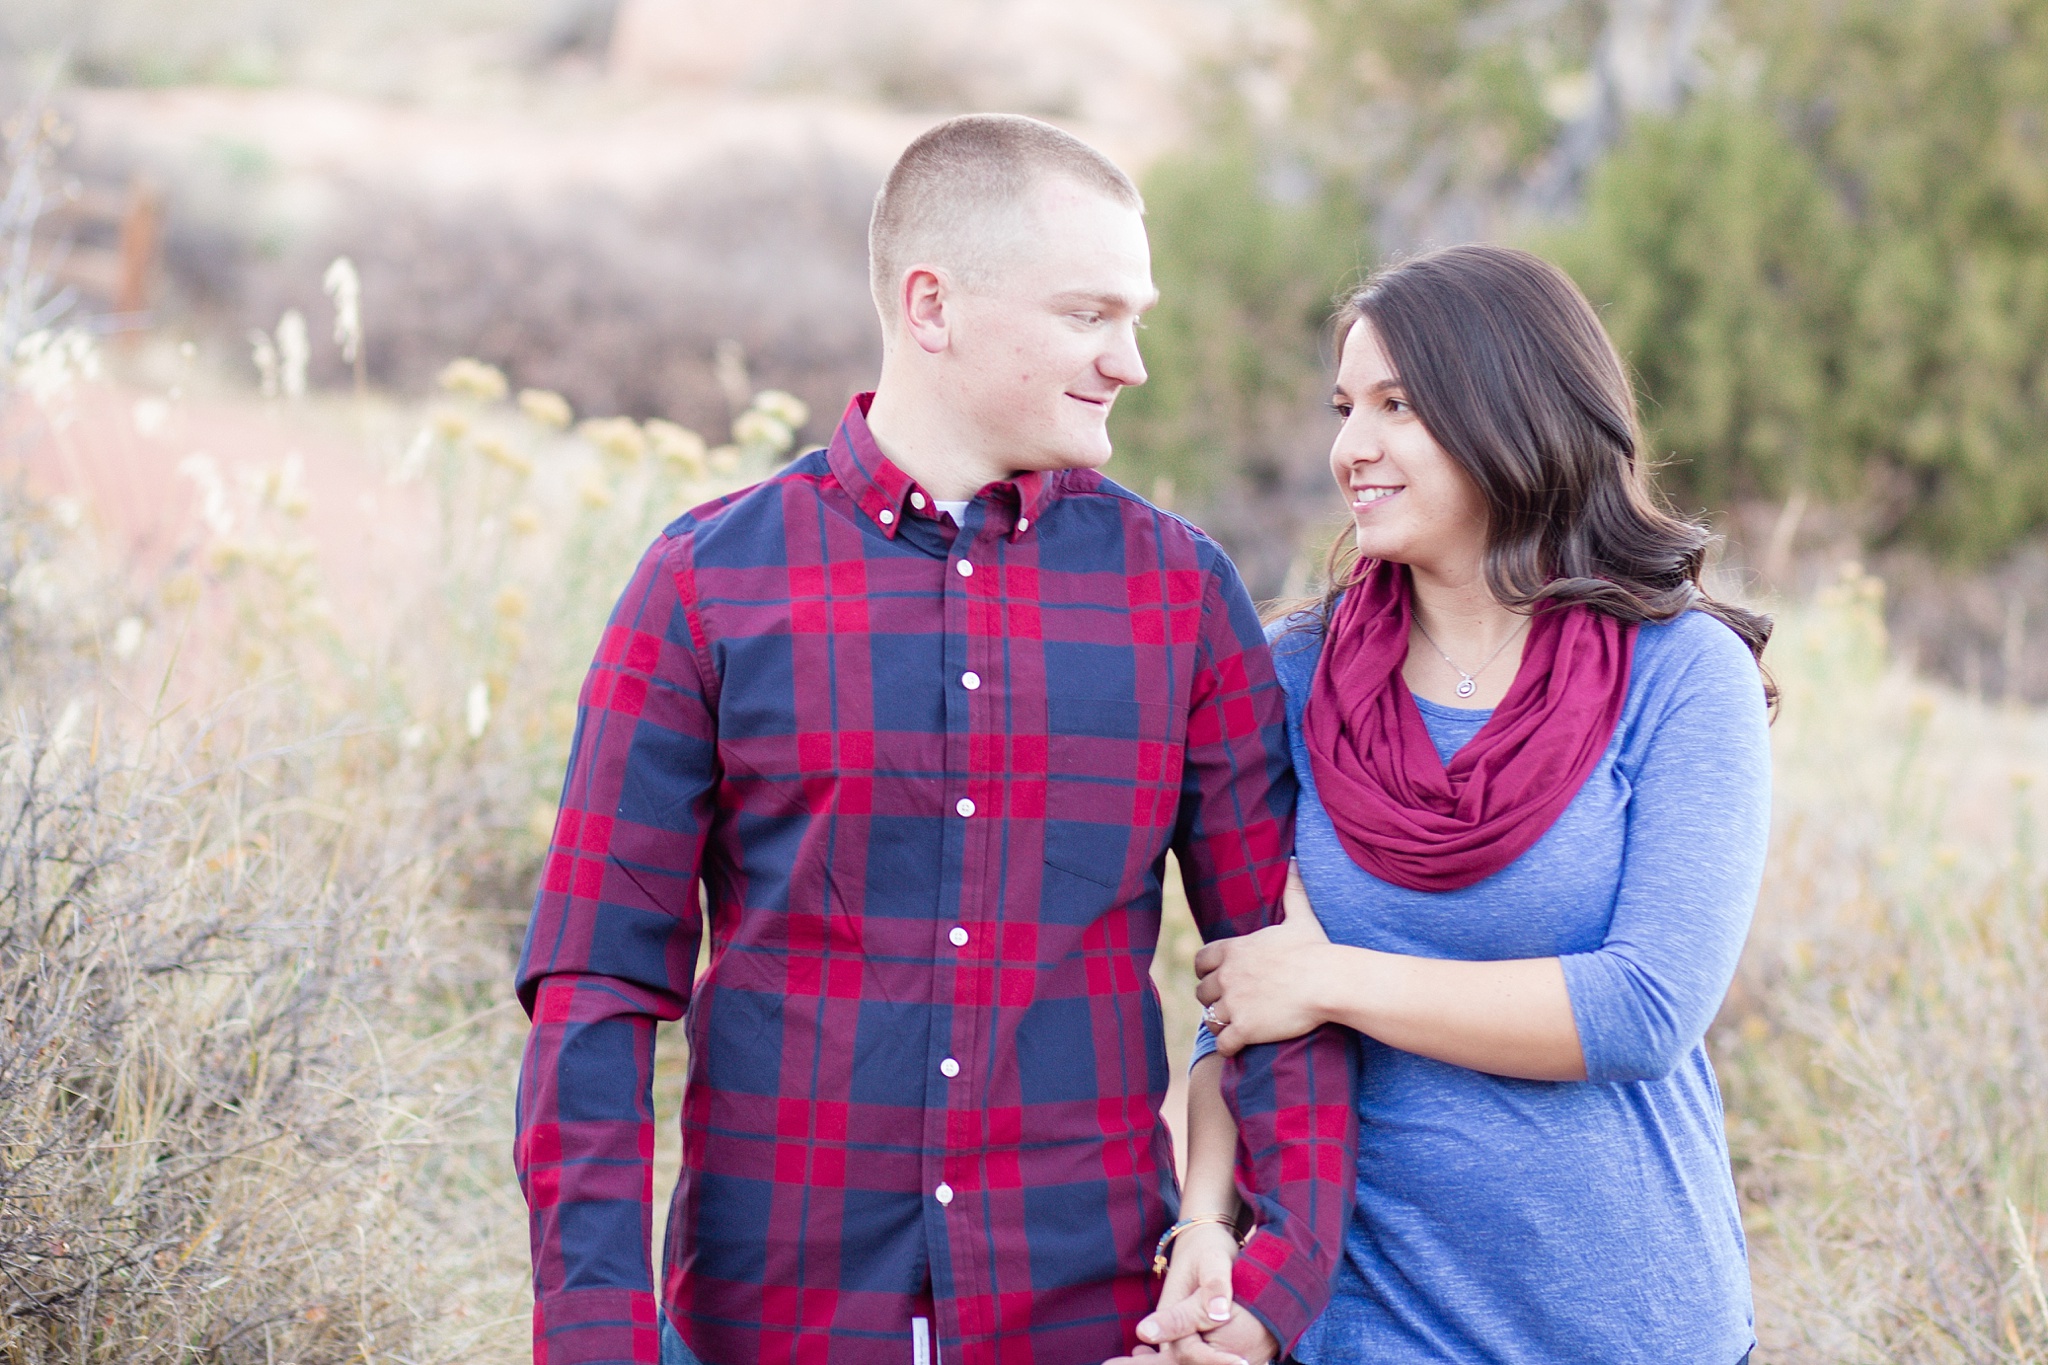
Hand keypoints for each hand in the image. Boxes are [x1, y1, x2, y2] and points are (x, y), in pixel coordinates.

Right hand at [1132, 1223, 1239, 1362]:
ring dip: (1220, 1361)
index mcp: (1169, 1313)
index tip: (1242, 1362)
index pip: (1186, 1351)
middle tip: (1248, 1361)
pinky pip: (1207, 1352)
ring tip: (1249, 1358)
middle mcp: (1171, 1329)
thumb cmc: (1206, 1247)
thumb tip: (1219, 1313)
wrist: (1202, 1241)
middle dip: (1219, 1363)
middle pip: (1190, 1361)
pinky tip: (1242, 1355)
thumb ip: (1214, 1284)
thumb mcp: (1212, 1259)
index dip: (1215, 1360)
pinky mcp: (1196, 1334)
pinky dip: (1223, 1357)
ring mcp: (1183, 1333)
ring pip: (1197, 1360)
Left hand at [1194, 862, 1331, 1055]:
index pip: (1200, 961)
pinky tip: (1242, 1045)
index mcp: (1233, 950)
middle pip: (1201, 992)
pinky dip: (1230, 1046)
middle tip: (1232, 1004)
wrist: (1328, 982)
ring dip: (1220, 1022)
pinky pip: (1224, 1043)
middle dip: (1214, 999)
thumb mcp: (1300, 917)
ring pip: (1209, 1018)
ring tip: (1236, 1026)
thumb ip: (1293, 891)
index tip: (1220, 978)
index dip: (1207, 972)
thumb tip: (1295, 863)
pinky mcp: (1244, 1028)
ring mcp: (1234, 1003)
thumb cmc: (1315, 950)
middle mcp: (1226, 976)